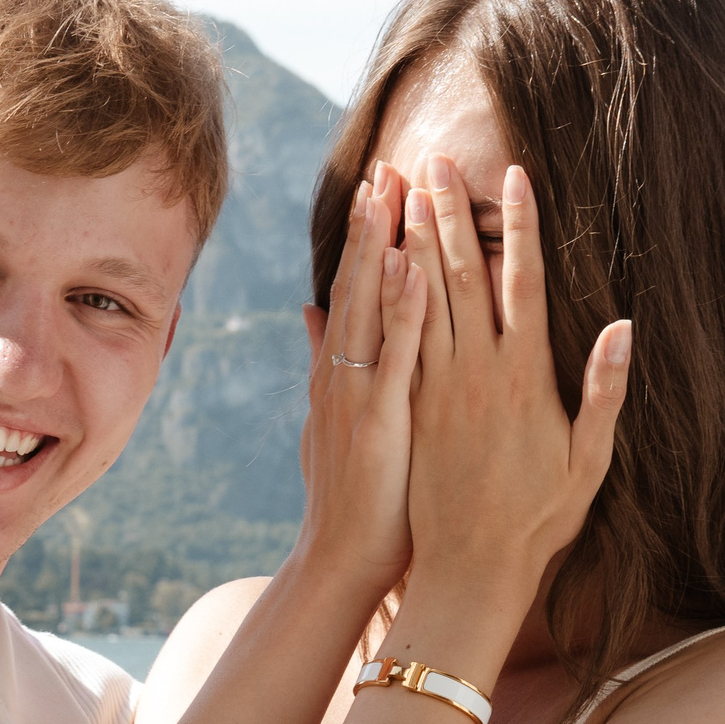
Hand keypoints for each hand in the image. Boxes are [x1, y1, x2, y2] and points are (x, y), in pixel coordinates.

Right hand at [292, 162, 428, 598]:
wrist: (342, 559)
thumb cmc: (352, 499)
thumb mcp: (330, 421)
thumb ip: (323, 361)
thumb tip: (312, 308)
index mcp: (341, 371)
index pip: (351, 289)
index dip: (363, 237)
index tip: (380, 185)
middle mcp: (344, 373)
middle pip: (357, 283)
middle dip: (371, 223)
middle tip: (389, 164)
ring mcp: (359, 394)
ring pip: (370, 308)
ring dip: (381, 247)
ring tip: (395, 192)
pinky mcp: (381, 420)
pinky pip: (395, 357)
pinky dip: (402, 311)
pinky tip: (412, 268)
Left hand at [400, 151, 628, 617]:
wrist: (471, 570)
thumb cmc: (539, 520)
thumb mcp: (589, 462)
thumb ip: (603, 392)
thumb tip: (622, 325)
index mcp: (524, 377)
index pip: (521, 282)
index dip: (517, 226)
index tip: (511, 177)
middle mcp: (475, 374)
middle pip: (458, 276)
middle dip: (446, 214)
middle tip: (435, 158)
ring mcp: (436, 389)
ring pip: (418, 299)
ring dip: (409, 239)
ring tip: (400, 190)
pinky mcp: (408, 408)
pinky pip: (393, 339)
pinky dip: (386, 296)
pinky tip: (376, 260)